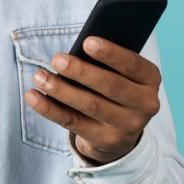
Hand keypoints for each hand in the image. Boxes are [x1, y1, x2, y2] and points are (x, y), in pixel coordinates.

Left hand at [23, 35, 160, 165]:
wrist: (121, 131)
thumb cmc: (115, 87)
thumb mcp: (121, 73)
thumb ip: (106, 62)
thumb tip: (76, 50)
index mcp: (150, 79)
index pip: (133, 65)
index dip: (111, 54)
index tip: (87, 42)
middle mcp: (145, 104)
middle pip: (110, 86)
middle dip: (81, 71)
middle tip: (56, 59)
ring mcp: (126, 126)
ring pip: (90, 105)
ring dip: (61, 89)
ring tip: (39, 76)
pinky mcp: (105, 141)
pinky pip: (73, 123)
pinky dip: (50, 108)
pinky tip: (33, 96)